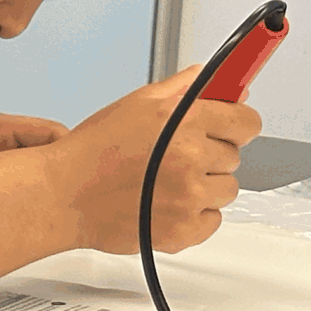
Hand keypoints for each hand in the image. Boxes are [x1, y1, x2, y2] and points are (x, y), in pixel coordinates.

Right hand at [53, 71, 263, 254]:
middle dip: (210, 155)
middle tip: (174, 157)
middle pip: (234, 157)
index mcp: (185, 121)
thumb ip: (182, 88)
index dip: (235, 124)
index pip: (247, 122)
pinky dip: (195, 216)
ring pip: (226, 190)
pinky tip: (166, 204)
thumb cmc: (92, 151)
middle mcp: (191, 158)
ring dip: (204, 187)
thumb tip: (212, 79)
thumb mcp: (135, 104)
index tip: (227, 128)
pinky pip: (213, 221)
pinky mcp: (183, 230)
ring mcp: (189, 197)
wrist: (63, 195)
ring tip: (167, 183)